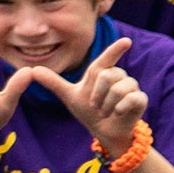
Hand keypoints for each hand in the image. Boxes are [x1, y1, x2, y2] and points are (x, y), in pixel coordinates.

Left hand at [31, 35, 146, 150]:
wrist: (104, 131)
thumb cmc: (88, 111)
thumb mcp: (69, 96)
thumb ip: (53, 82)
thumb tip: (32, 69)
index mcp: (101, 72)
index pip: (106, 59)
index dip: (115, 49)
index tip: (126, 41)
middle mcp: (119, 76)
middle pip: (106, 76)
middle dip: (97, 95)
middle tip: (95, 106)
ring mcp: (131, 87)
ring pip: (118, 89)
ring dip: (107, 105)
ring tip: (106, 111)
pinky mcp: (140, 99)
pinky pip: (130, 99)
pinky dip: (119, 109)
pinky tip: (118, 113)